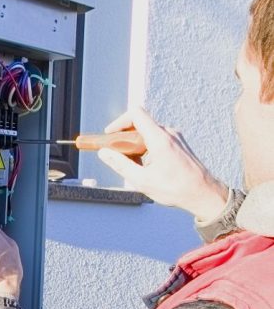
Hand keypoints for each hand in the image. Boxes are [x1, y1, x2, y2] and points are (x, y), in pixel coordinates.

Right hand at [96, 106, 228, 221]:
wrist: (203, 193)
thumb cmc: (175, 189)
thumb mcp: (141, 180)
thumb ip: (120, 164)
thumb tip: (104, 153)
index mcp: (159, 139)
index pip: (136, 115)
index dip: (119, 122)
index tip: (109, 135)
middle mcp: (169, 133)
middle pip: (140, 124)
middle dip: (124, 138)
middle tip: (115, 154)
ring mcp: (175, 137)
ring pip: (148, 133)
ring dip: (135, 145)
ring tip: (132, 165)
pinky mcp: (178, 144)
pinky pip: (157, 139)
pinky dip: (146, 148)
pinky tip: (145, 167)